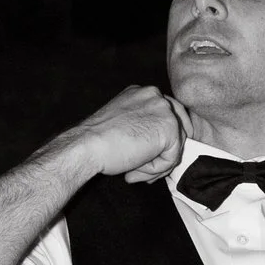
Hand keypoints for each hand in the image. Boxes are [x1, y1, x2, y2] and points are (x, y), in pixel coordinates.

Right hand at [66, 86, 188, 184]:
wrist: (87, 146)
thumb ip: (143, 126)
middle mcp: (155, 96)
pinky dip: (155, 170)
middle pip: (177, 127)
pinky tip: (134, 171)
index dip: (161, 139)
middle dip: (165, 151)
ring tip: (134, 172)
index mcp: (143, 93)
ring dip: (156, 164)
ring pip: (175, 145)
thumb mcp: (123, 123)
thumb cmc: (97, 141)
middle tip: (148, 170)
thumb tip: (159, 146)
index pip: (166, 115)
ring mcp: (164, 111)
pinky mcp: (169, 129)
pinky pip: (172, 158)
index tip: (150, 155)